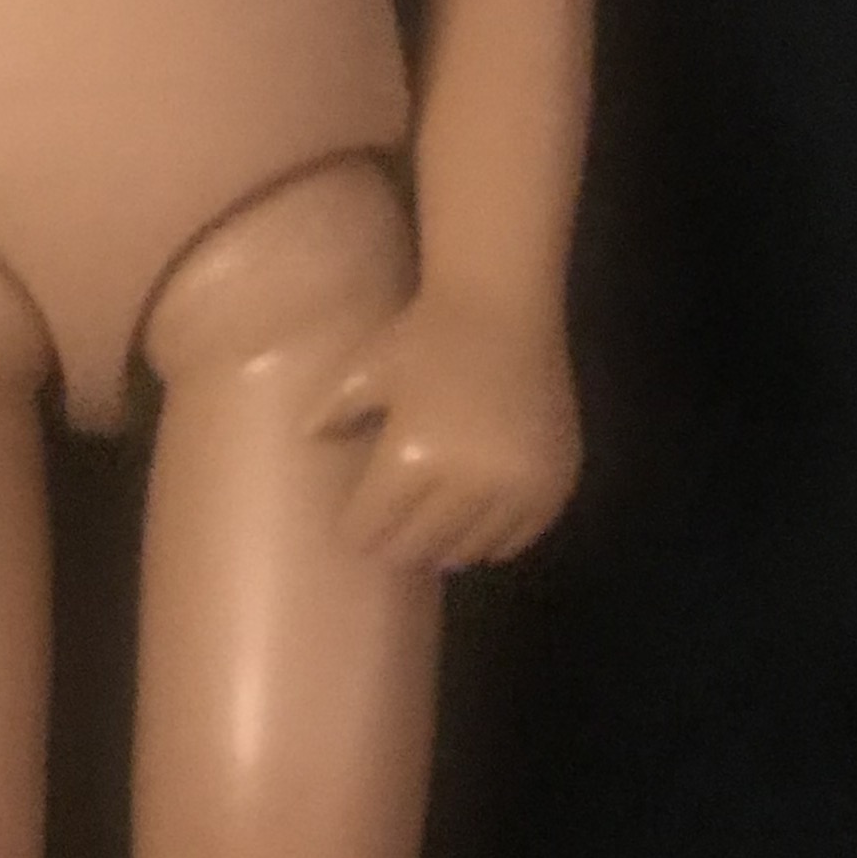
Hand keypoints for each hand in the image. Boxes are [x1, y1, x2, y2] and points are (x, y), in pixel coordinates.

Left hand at [310, 291, 579, 572]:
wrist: (504, 305)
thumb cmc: (427, 335)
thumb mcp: (365, 369)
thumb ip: (331, 411)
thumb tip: (305, 443)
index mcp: (413, 456)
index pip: (374, 527)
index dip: (358, 533)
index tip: (354, 532)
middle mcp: (467, 480)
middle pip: (419, 547)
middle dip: (396, 548)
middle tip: (388, 542)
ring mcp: (516, 486)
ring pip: (468, 552)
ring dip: (444, 549)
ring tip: (431, 537)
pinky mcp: (552, 484)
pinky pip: (516, 540)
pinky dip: (492, 541)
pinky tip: (475, 527)